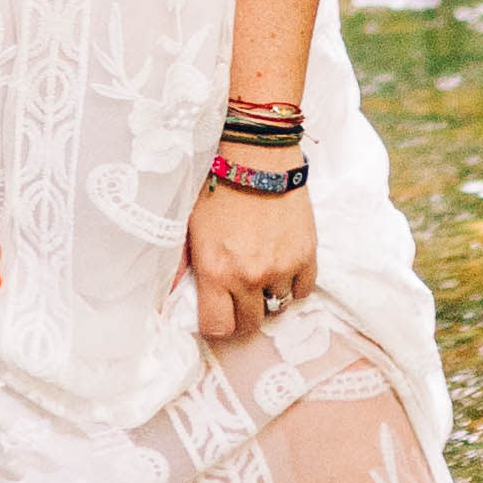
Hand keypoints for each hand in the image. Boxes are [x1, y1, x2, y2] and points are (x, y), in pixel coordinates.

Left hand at [184, 161, 315, 344]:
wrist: (256, 154)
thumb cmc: (217, 185)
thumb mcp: (190, 227)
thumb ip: (187, 267)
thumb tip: (175, 297)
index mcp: (215, 272)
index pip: (218, 328)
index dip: (217, 323)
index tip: (217, 312)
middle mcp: (249, 277)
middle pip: (250, 323)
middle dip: (242, 312)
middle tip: (239, 292)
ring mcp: (281, 268)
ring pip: (277, 306)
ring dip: (268, 294)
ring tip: (261, 271)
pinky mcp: (306, 255)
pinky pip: (303, 290)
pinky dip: (293, 282)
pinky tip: (283, 264)